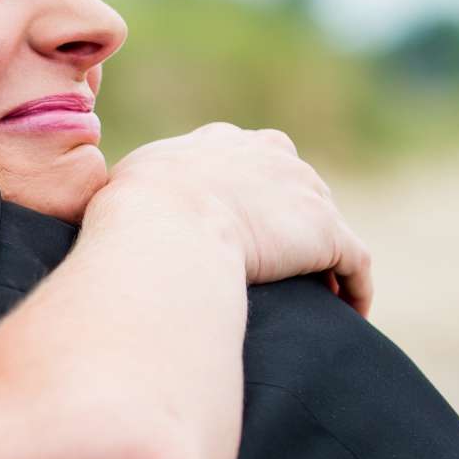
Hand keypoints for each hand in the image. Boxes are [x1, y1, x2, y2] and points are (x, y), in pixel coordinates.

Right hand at [100, 124, 373, 313]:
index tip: (242, 226)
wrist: (166, 222)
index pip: (250, 156)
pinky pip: (354, 262)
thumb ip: (131, 197)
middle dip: (293, 220)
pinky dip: (354, 288)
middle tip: (282, 264)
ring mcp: (301, 191)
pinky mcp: (326, 232)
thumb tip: (103, 220)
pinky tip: (350, 315)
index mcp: (219, 143)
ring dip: (324, 258)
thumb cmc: (130, 213)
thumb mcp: (123, 190)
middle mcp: (268, 155)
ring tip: (319, 298)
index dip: (250, 193)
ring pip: (325, 223)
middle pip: (295, 184)